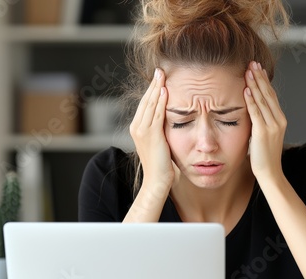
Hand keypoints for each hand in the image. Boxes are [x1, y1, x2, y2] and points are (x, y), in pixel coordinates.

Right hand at [129, 68, 174, 193]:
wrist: (157, 180)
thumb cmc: (161, 165)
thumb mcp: (159, 143)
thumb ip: (161, 130)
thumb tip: (168, 120)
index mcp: (137, 128)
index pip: (145, 104)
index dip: (152, 90)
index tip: (159, 78)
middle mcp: (136, 127)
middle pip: (146, 101)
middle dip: (153, 84)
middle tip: (160, 70)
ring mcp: (142, 130)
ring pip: (150, 104)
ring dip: (156, 88)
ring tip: (162, 75)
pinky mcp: (151, 134)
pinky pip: (156, 113)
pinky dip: (160, 101)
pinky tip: (165, 90)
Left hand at [243, 61, 286, 179]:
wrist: (270, 172)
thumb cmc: (264, 155)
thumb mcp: (265, 134)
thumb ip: (261, 121)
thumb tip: (252, 109)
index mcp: (280, 119)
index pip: (272, 95)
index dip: (264, 81)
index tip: (257, 68)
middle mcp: (278, 120)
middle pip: (268, 93)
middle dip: (259, 77)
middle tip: (252, 63)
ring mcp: (272, 126)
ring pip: (262, 100)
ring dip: (254, 84)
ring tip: (248, 71)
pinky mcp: (263, 132)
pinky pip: (256, 112)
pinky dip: (251, 100)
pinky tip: (246, 89)